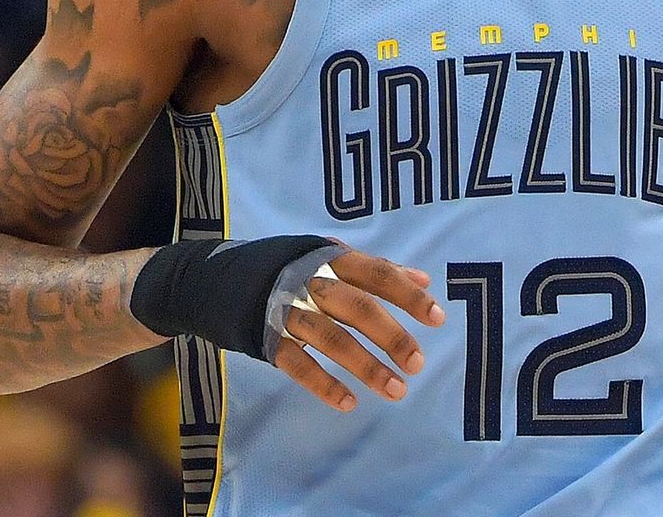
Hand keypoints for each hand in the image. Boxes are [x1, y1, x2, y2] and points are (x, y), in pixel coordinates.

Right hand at [274, 250, 444, 412]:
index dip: (407, 295)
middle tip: (418, 364)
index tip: (437, 318)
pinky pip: (297, 364)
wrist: (225, 277)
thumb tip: (424, 279)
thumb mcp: (332, 258)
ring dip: (366, 366)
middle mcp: (311, 282)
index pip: (377, 274)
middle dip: (391, 335)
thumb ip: (378, 269)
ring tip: (396, 390)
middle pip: (357, 307)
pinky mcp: (267, 338)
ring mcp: (288, 311)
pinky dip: (324, 384)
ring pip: (331, 339)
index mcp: (331, 259)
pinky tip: (349, 403)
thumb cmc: (296, 268)